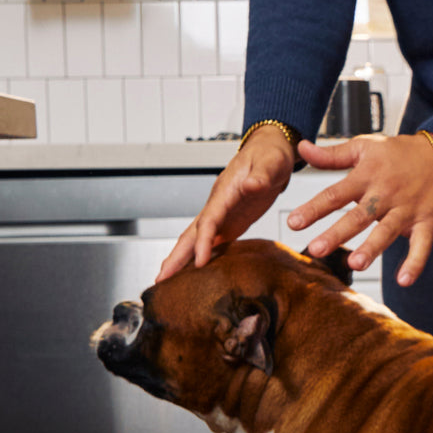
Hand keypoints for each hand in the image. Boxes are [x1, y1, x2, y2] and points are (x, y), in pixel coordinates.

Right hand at [156, 126, 296, 280]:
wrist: (271, 151)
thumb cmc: (270, 155)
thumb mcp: (271, 162)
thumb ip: (262, 175)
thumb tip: (251, 185)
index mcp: (225, 191)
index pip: (209, 219)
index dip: (202, 241)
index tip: (200, 262)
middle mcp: (218, 205)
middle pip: (192, 233)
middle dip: (176, 256)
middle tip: (160, 280)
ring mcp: (223, 214)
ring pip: (198, 239)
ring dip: (182, 260)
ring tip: (167, 282)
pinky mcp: (232, 222)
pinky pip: (213, 242)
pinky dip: (201, 257)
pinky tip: (195, 273)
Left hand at [289, 133, 432, 286]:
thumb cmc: (402, 153)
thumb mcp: (366, 146)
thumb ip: (332, 154)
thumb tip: (301, 149)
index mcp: (368, 176)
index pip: (336, 193)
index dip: (314, 208)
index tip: (294, 222)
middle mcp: (386, 194)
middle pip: (358, 216)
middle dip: (337, 233)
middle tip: (316, 249)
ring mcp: (408, 209)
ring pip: (387, 231)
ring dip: (372, 248)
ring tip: (355, 263)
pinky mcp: (428, 223)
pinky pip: (422, 245)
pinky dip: (415, 263)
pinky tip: (404, 280)